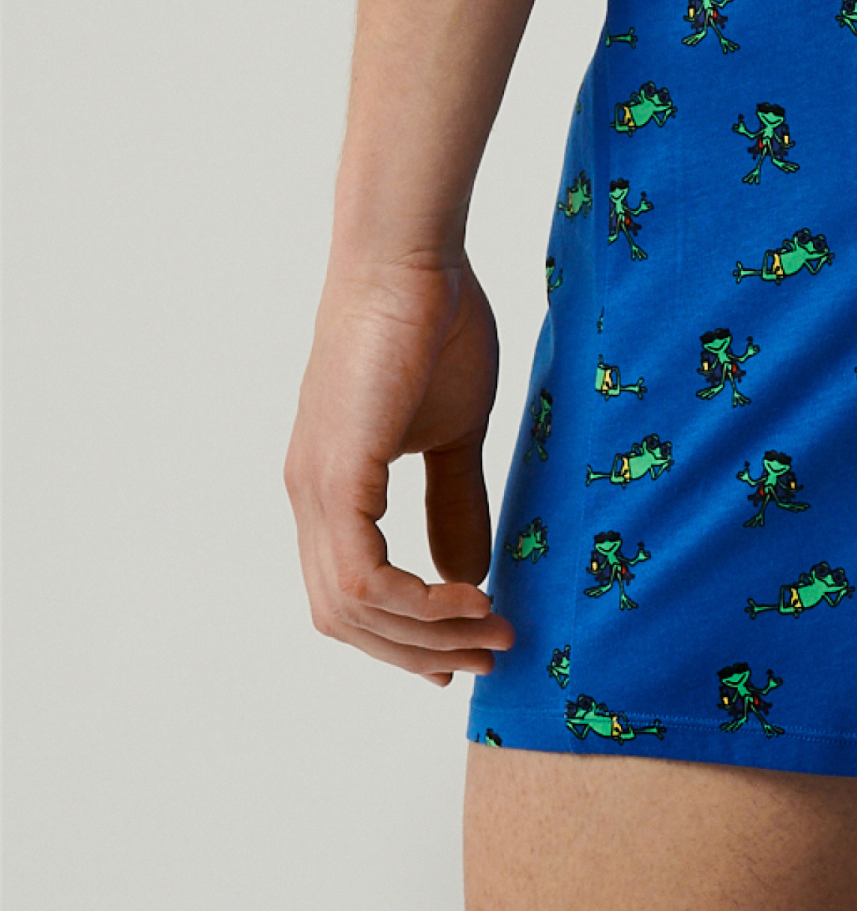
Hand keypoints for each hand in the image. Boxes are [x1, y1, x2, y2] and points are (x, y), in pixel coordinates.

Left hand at [285, 252, 516, 684]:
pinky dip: (416, 603)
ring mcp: (314, 489)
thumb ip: (455, 501)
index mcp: (331, 486)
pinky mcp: (335, 476)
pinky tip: (469, 594)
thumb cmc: (435, 323)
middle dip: (416, 649)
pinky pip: (363, 578)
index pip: (350, 593)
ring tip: (492, 626)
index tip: (464, 648)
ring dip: (423, 635)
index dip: (402, 634)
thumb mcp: (455, 431)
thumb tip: (471, 574)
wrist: (411, 257)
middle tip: (487, 653)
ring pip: (350, 610)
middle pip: (344, 618)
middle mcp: (308, 497)